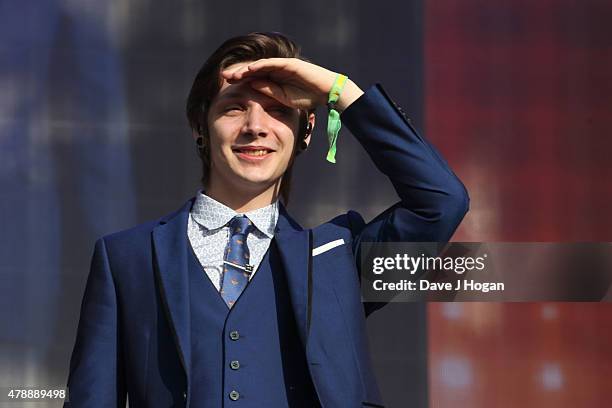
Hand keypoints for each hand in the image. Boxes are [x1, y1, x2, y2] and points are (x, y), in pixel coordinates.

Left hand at [221, 58, 362, 111]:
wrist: (327, 93)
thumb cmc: (308, 97)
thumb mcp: (283, 98)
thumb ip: (268, 91)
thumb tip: (251, 86)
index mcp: (275, 79)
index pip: (254, 77)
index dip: (241, 80)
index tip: (226, 85)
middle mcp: (277, 70)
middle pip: (254, 70)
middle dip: (239, 73)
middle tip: (224, 76)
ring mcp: (283, 65)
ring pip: (261, 65)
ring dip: (246, 69)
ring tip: (234, 73)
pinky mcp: (290, 64)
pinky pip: (272, 63)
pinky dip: (261, 65)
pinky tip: (250, 69)